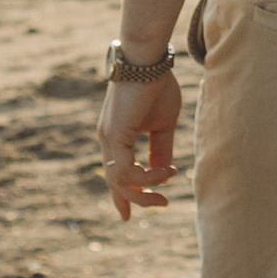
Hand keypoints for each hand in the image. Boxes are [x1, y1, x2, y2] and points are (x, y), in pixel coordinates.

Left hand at [98, 65, 180, 219]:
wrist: (148, 61)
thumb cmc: (157, 86)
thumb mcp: (162, 124)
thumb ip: (160, 149)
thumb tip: (162, 172)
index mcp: (116, 137)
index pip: (115, 174)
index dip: (121, 197)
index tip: (126, 216)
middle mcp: (107, 140)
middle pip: (116, 183)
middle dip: (139, 199)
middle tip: (164, 203)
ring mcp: (108, 138)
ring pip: (119, 180)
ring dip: (147, 187)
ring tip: (169, 177)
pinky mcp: (113, 135)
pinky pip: (125, 169)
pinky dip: (146, 176)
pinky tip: (165, 170)